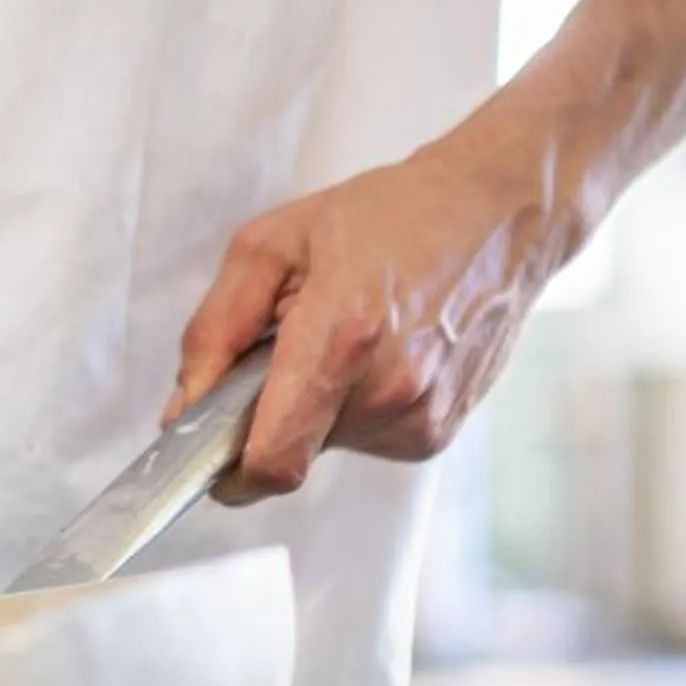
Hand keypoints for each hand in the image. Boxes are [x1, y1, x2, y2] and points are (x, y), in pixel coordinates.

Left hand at [168, 138, 575, 502]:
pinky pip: (363, 440)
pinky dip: (353, 407)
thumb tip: (182, 407)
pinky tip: (381, 352)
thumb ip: (214, 330)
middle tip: (292, 346)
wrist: (503, 213)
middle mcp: (388, 390)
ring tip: (349, 338)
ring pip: (325, 446)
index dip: (227, 472)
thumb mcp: (273, 244)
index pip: (271, 460)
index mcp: (342, 337)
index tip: (206, 450)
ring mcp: (419, 418)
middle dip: (269, 411)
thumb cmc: (390, 215)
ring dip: (316, 406)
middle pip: (288, 451)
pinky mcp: (437, 433)